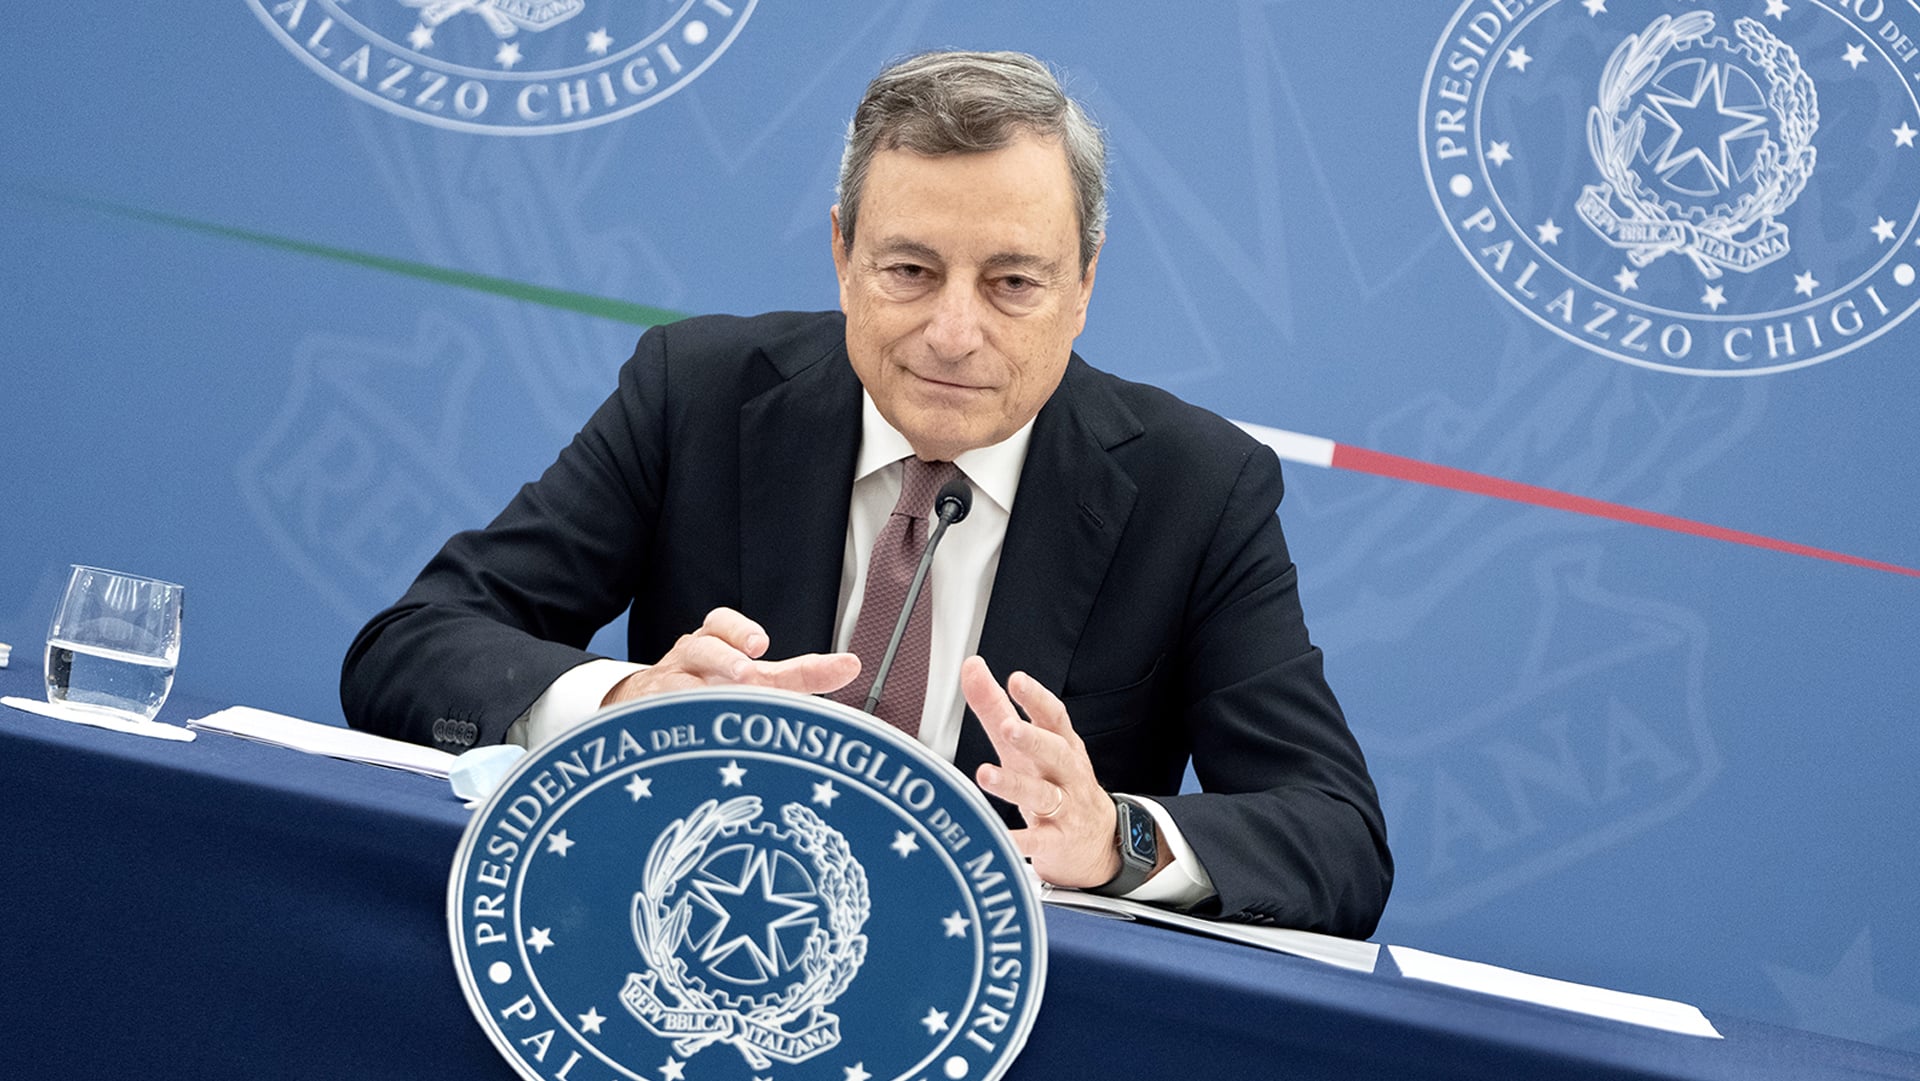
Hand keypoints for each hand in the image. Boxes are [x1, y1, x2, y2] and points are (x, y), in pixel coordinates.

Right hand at [603, 607, 860, 704]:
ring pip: (677, 681)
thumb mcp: (756, 679)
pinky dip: (673, 721)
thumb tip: (852, 665)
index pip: (723, 623)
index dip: (741, 631)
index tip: (760, 645)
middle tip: (748, 672)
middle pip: (702, 646)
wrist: (645, 704)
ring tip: (722, 704)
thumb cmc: (713, 687)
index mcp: (716, 641)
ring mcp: (665, 686)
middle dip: (726, 658)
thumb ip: (801, 674)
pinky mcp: (648, 714)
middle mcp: (690, 657)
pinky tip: (689, 733)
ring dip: (700, 691)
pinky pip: (657, 714)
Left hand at [964, 656, 1120, 888]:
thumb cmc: (1057, 784)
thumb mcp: (1028, 745)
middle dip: (1033, 739)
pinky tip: (998, 836)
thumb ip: (997, 707)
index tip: (1016, 680)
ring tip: (985, 775)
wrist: (1098, 842)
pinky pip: (1037, 842)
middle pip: (1054, 753)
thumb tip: (972, 667)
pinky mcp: (1056, 842)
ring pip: (1041, 795)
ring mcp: (1064, 809)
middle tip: (1009, 727)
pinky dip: (1018, 840)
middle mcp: (1066, 775)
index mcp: (1062, 745)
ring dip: (1014, 785)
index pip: (1053, 717)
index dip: (1037, 699)